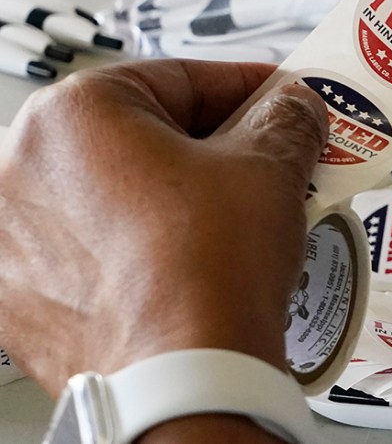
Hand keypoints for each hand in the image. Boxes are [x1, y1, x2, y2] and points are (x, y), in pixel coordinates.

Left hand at [0, 60, 326, 439]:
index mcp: (72, 115)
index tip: (279, 103)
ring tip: (236, 214)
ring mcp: (15, 237)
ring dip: (176, 195)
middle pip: (144, 135)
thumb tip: (294, 108)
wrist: (183, 381)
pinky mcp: (23, 296)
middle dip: (214, 147)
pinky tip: (192, 258)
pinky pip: (96, 247)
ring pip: (117, 192)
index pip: (181, 79)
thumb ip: (286, 119)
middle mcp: (23, 168)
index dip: (249, 88)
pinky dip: (142, 245)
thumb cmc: (205, 276)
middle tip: (266, 161)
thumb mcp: (269, 169)